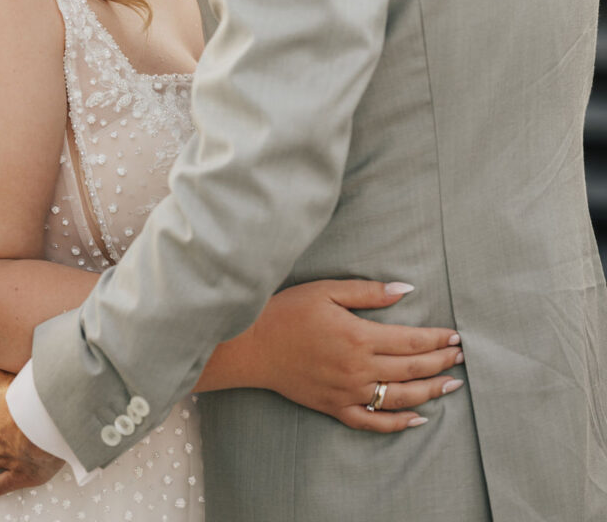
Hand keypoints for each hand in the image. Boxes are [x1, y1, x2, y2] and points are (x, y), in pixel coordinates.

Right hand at [245, 280, 463, 432]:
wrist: (252, 344)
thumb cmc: (287, 311)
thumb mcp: (327, 290)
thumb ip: (368, 292)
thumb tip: (405, 290)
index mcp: (358, 336)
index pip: (409, 341)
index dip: (436, 339)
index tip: (456, 336)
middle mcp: (357, 369)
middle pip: (411, 370)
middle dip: (441, 362)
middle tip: (462, 357)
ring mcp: (347, 392)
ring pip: (399, 398)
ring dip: (429, 392)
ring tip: (452, 385)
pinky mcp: (334, 408)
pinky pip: (372, 422)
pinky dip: (397, 423)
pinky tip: (417, 419)